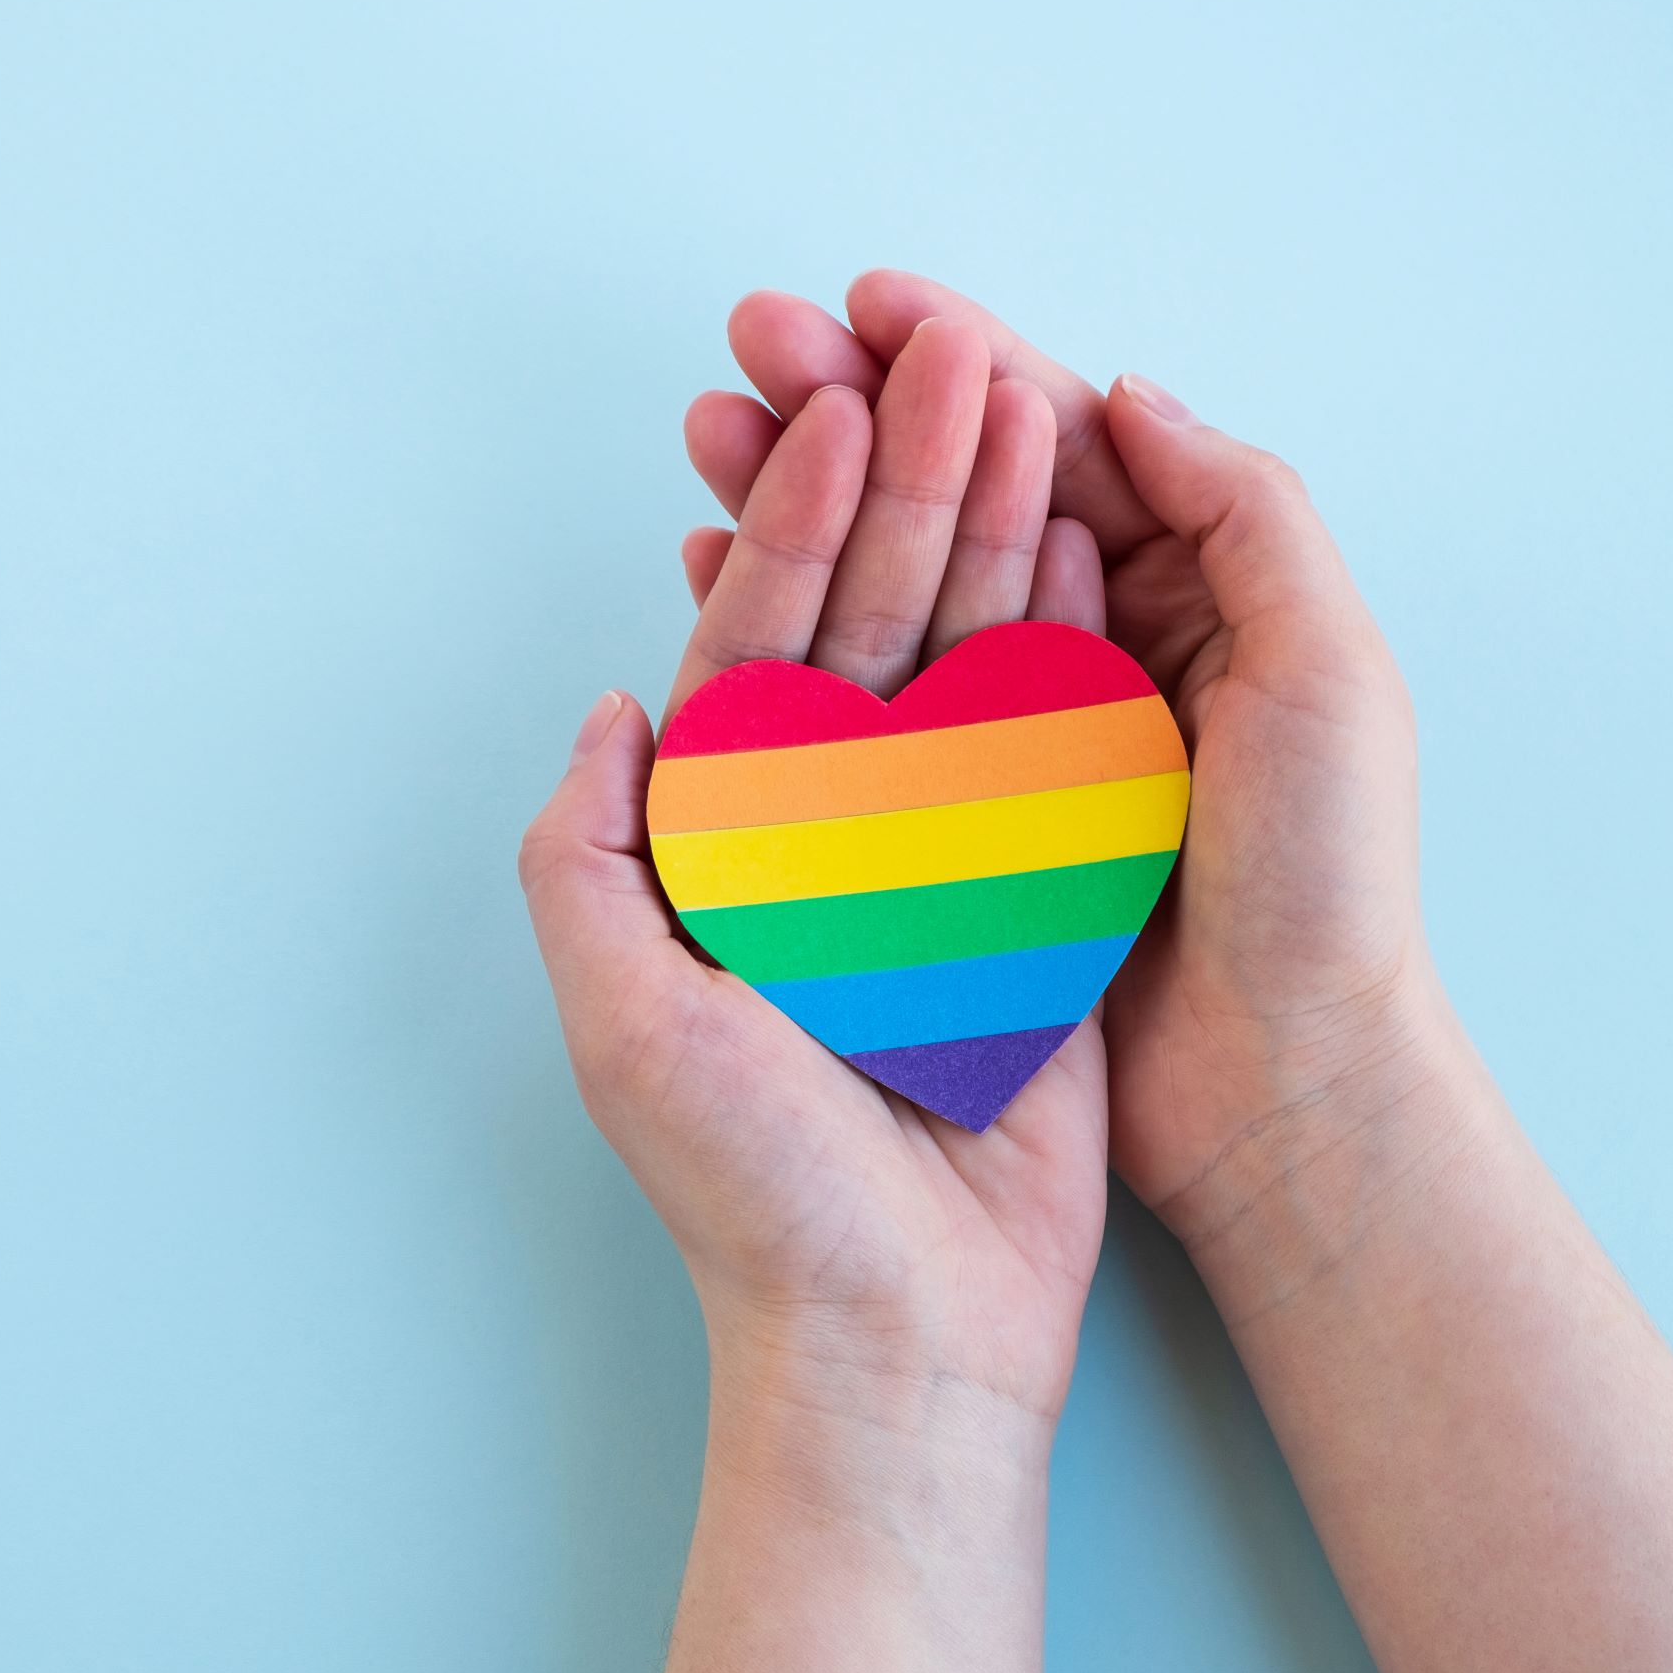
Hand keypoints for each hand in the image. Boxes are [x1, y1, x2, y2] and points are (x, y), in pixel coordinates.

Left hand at [518, 318, 1113, 1447]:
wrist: (897, 1326)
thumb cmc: (746, 1189)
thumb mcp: (619, 1017)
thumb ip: (584, 852)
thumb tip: (610, 700)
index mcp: (720, 840)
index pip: (755, 640)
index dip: (791, 516)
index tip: (837, 398)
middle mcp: (823, 830)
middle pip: (866, 618)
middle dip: (907, 478)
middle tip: (956, 346)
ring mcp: (931, 858)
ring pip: (962, 658)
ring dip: (993, 526)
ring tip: (1034, 398)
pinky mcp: (1028, 900)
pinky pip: (1049, 747)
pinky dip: (1065, 641)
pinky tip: (1088, 537)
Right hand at [689, 279, 1436, 1248]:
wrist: (1280, 1082)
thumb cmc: (1323, 887)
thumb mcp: (1327, 674)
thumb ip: (1244, 518)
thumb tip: (1123, 394)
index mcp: (1186, 589)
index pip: (1053, 440)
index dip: (953, 365)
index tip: (861, 305)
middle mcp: (1090, 639)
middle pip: (946, 488)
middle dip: (844, 405)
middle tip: (749, 340)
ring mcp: (1011, 722)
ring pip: (886, 573)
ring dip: (796, 496)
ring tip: (711, 433)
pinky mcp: (950, 808)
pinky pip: (855, 688)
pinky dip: (788, 622)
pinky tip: (720, 567)